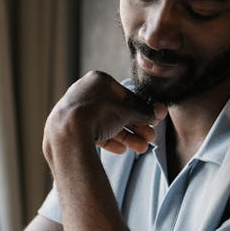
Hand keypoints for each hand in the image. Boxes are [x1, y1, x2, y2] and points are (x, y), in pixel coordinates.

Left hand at [43, 72, 166, 166]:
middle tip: (150, 138)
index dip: (142, 110)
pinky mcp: (70, 127)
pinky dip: (109, 140)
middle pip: (117, 111)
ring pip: (107, 123)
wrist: (68, 132)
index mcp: (98, 80)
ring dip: (127, 136)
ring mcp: (76, 110)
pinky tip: (121, 150)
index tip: (154, 121)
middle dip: (136, 127)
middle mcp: (85, 92)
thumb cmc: (98, 114)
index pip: (126, 96)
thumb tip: (160, 112)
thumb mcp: (127, 112)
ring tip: (141, 149)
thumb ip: (144, 112)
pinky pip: (93, 132)